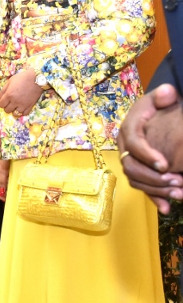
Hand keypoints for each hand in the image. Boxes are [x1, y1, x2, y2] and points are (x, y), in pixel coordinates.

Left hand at [0, 68, 42, 117]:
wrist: (36, 78)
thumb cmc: (22, 78)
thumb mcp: (10, 81)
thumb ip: (3, 90)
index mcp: (9, 95)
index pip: (1, 105)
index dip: (2, 102)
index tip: (4, 100)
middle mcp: (15, 101)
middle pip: (7, 110)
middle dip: (7, 106)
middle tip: (10, 102)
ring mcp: (23, 105)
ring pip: (15, 114)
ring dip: (14, 110)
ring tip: (16, 105)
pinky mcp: (30, 106)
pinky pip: (24, 114)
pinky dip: (22, 111)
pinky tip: (22, 107)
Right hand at [118, 84, 182, 212]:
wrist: (151, 116)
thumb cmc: (156, 107)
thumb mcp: (159, 97)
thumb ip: (163, 95)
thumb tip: (167, 93)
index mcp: (128, 130)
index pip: (134, 145)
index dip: (147, 156)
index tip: (166, 165)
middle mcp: (124, 148)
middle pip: (132, 168)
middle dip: (154, 178)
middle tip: (177, 181)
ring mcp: (129, 161)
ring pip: (136, 180)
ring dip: (156, 190)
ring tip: (179, 193)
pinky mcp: (137, 170)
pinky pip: (141, 187)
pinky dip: (154, 198)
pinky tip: (168, 208)